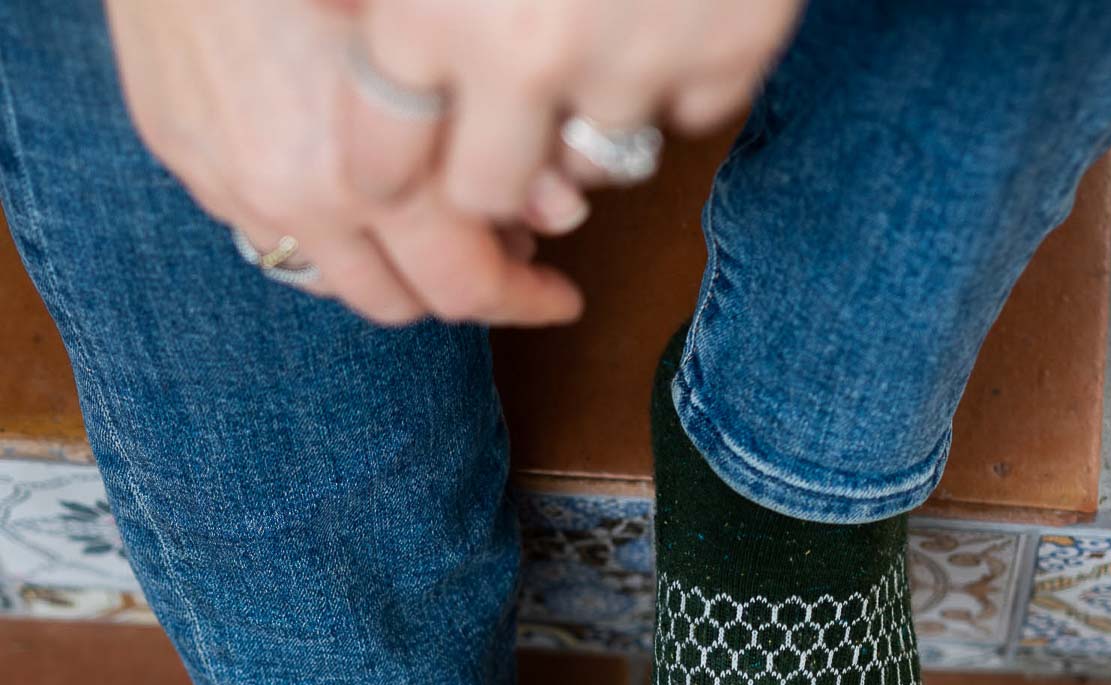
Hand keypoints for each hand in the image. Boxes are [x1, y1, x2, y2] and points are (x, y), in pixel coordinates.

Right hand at [102, 0, 583, 326]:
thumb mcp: (436, 28)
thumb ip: (497, 131)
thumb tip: (559, 215)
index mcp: (384, 170)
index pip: (468, 289)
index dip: (523, 300)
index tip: (557, 297)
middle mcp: (306, 198)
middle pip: (399, 300)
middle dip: (456, 287)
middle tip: (498, 247)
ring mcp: (236, 183)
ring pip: (329, 281)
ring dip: (384, 267)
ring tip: (422, 220)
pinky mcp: (184, 155)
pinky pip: (263, 232)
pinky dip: (317, 230)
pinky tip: (345, 183)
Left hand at [336, 0, 805, 218]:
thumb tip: (330, 23)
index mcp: (429, 7)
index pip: (381, 159)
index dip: (392, 162)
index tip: (403, 157)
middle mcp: (527, 56)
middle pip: (488, 193)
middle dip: (489, 167)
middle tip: (501, 126)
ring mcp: (638, 64)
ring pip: (599, 158)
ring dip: (590, 114)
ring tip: (596, 30)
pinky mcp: (732, 57)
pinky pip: (692, 109)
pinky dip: (682, 69)